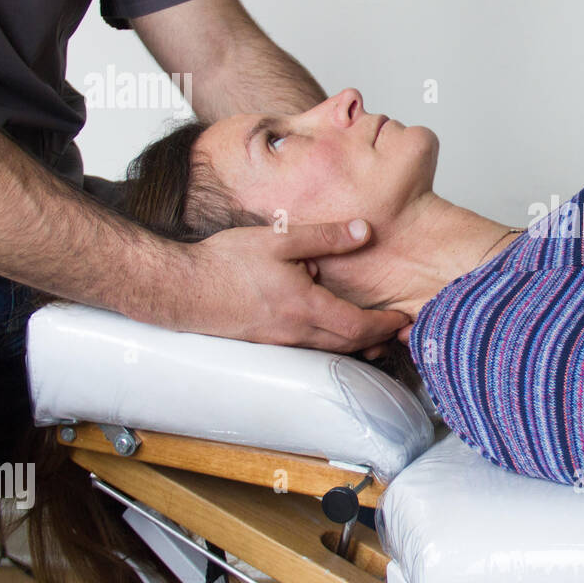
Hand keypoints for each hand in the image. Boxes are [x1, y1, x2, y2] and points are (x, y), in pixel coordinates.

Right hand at [168, 218, 409, 352]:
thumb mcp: (279, 240)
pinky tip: (332, 332)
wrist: (180, 289)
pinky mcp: (267, 345)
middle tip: (398, 330)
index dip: (386, 325)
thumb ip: (325, 237)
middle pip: (350, 345)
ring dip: (356, 346)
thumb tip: (365, 231)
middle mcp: (296, 333)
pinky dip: (331, 345)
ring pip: (330, 351)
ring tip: (375, 336)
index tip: (403, 319)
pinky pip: (310, 350)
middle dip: (378, 339)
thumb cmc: (224, 263)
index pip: (359, 327)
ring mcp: (281, 343)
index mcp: (304, 307)